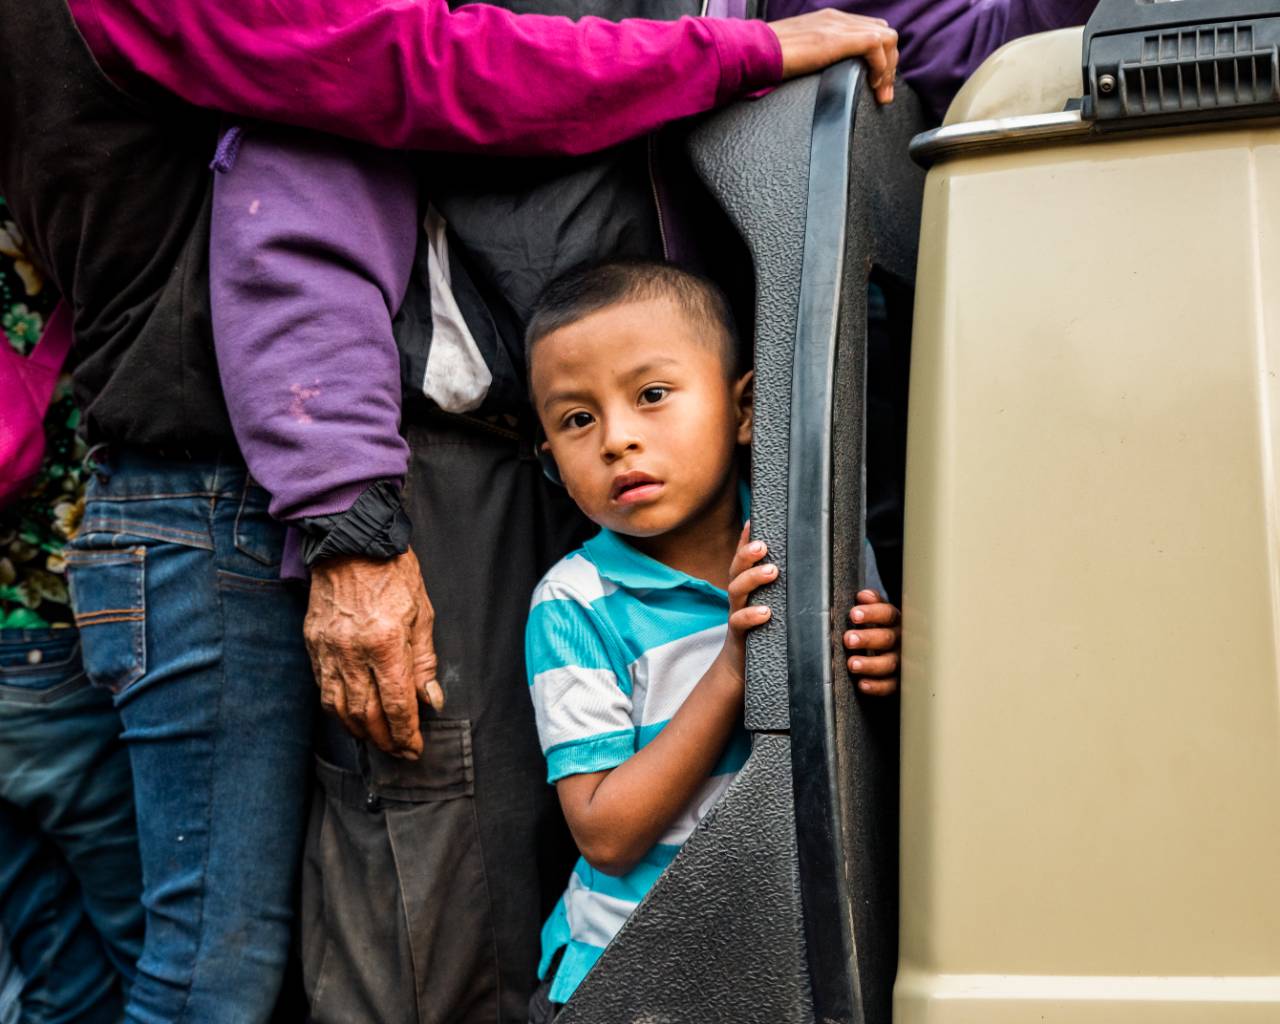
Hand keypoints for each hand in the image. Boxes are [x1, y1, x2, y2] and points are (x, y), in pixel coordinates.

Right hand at [304, 549, 444, 759]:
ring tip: (377, 739)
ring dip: (359, 731)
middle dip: (385, 739)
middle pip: (366, 714)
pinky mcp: (312, 644)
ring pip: (339, 708)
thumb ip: (424, 661)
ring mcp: (327, 650)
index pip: (396, 704)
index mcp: (385, 644)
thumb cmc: (392, 572)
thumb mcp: (422, 613)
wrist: (350, 542)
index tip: (415, 748)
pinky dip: (338, 709)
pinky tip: (351, 715)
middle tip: (399, 750)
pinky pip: (323, 688)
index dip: (406, 733)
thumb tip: (430, 700)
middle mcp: (352, 652)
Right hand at [722, 522, 775, 680]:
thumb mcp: (775, 605)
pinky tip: (764, 612)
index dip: (744, 539)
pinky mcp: (739, 635)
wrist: (741, 667)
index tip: (752, 520)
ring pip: (737, 590)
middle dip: (747, 554)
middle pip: (736, 569)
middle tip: (763, 545)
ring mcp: (736, 613)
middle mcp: (739, 596)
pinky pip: (740, 622)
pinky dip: (751, 616)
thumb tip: (816, 566)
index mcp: (747, 586)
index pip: (743, 558)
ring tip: (771, 571)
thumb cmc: (765, 631)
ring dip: (752, 578)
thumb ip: (786, 588)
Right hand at [770, 11, 898, 102]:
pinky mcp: (838, 39)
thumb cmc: (765, 59)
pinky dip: (881, 67)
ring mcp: (839, 27)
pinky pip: (876, 46)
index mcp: (828, 21)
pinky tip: (873, 86)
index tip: (874, 85)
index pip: (868, 30)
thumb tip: (816, 79)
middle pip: (883, 33)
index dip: (878, 58)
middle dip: (889, 64)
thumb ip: (812, 59)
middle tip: (882, 93)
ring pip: (886, 38)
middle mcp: (837, 19)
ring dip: (889, 68)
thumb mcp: (796, 55)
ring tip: (880, 93)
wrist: (752, 51)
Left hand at [843, 589, 899, 695]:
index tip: (854, 615)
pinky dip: (877, 686)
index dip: (871, 614)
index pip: (887, 614)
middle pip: (887, 638)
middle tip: (848, 639)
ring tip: (852, 664)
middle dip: (867, 639)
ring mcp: (902, 662)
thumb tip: (863, 596)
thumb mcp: (878, 612)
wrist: (899, 650)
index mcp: (896, 620)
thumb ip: (871, 603)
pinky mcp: (899, 681)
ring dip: (870, 664)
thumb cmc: (882, 627)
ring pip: (889, 664)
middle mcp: (902, 640)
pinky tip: (862, 684)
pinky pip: (890, 686)